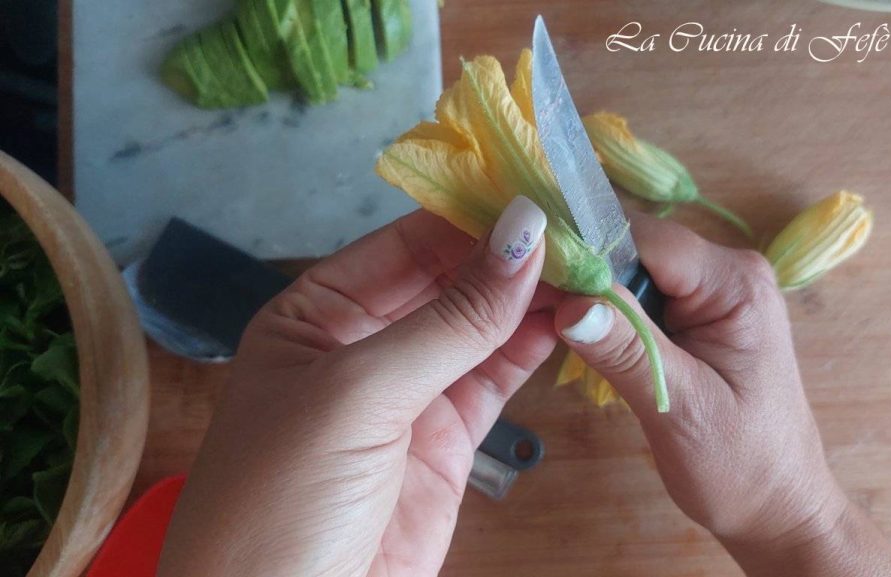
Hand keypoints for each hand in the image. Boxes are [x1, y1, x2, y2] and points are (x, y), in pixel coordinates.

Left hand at [158, 197, 555, 576]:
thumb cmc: (283, 499)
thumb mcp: (358, 395)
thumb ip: (449, 319)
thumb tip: (522, 231)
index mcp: (314, 314)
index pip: (405, 244)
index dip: (472, 218)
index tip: (542, 194)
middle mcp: (361, 345)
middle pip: (448, 282)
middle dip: (509, 257)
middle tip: (582, 226)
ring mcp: (407, 395)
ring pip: (480, 329)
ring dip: (531, 299)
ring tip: (591, 264)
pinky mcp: (447, 441)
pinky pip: (495, 379)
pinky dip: (533, 349)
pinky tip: (571, 317)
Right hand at [554, 213, 890, 575]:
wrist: (777, 507)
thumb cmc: (741, 466)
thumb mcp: (680, 408)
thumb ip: (627, 349)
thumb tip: (569, 302)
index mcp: (736, 284)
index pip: (645, 238)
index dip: (586, 251)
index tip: (530, 276)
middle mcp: (728, 271)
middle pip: (634, 246)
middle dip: (581, 271)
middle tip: (525, 301)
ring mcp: (712, 290)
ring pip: (630, 268)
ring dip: (587, 292)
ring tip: (539, 316)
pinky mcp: (696, 313)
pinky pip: (639, 293)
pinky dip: (605, 311)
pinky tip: (573, 330)